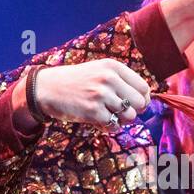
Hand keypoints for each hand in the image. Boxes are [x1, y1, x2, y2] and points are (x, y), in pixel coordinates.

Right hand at [13, 59, 150, 131]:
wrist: (47, 88)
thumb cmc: (77, 82)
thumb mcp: (100, 71)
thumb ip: (122, 81)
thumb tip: (146, 100)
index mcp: (113, 67)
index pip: (144, 87)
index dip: (143, 100)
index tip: (134, 105)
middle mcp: (109, 78)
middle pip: (140, 103)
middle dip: (133, 112)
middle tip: (120, 113)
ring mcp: (101, 94)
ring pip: (129, 116)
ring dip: (120, 121)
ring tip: (107, 115)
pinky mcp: (93, 111)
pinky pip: (113, 126)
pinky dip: (107, 127)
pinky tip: (97, 121)